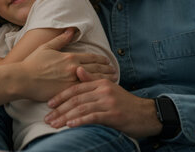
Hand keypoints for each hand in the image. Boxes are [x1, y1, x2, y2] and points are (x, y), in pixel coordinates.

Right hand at [19, 28, 115, 101]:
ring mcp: (71, 81)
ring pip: (94, 80)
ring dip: (105, 80)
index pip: (91, 57)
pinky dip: (94, 90)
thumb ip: (61, 39)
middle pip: (96, 69)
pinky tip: (99, 92)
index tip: (108, 61)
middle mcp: (73, 68)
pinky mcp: (67, 92)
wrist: (23, 79)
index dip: (102, 60)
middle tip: (115, 71)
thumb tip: (71, 30)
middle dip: (107, 70)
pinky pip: (85, 91)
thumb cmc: (32, 63)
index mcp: (69, 56)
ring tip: (113, 81)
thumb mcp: (47, 47)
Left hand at [43, 68, 161, 138]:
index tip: (49, 104)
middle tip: (47, 118)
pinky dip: (80, 121)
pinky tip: (70, 125)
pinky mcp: (113, 114)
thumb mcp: (109, 88)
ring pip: (82, 108)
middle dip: (60, 109)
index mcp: (101, 83)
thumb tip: (78, 69)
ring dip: (66, 117)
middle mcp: (103, 90)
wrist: (147, 114)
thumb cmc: (125, 103)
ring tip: (54, 125)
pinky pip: (93, 117)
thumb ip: (93, 79)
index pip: (76, 88)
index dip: (61, 96)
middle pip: (76, 99)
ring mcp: (108, 102)